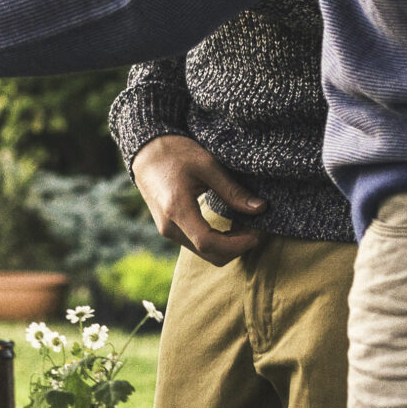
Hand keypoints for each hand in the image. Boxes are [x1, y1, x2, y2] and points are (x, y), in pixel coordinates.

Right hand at [129, 134, 264, 265]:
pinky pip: (197, 245)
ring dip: (228, 245)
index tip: (257, 233)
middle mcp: (169, 226)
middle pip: (210, 254)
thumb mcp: (207, 166)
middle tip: (255, 228)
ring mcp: (167, 230)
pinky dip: (217, 241)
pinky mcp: (170, 229)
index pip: (209, 243)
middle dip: (237, 247)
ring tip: (244, 224)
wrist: (146, 153)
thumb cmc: (175, 153)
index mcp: (177, 209)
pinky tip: (229, 225)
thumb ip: (233, 190)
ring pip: (205, 253)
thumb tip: (261, 209)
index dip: (238, 245)